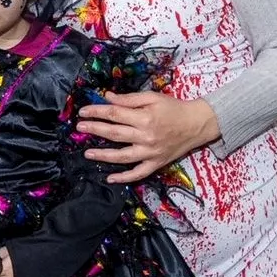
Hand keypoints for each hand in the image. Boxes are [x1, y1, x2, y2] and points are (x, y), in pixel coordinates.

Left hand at [77, 91, 219, 182]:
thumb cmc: (174, 108)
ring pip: (122, 157)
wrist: (197, 124)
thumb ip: (129, 99)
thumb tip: (107, 97)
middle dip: (95, 130)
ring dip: (103, 156)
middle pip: (114, 134)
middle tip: (80, 128)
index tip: (83, 112)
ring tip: (87, 153)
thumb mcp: (152, 97)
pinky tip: (110, 178)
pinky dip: (124, 178)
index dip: (97, 112)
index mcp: (145, 117)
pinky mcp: (156, 163)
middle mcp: (146, 136)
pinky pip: (138, 174)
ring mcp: (151, 153)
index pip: (115, 114)